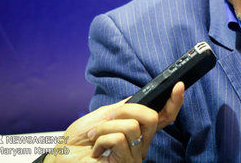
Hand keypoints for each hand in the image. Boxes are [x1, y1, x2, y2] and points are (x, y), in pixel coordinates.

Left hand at [45, 82, 184, 161]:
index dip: (174, 101)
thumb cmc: (77, 143)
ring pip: (132, 126)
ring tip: (95, 139)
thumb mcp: (101, 116)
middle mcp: (140, 145)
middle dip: (125, 110)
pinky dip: (101, 139)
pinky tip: (96, 151)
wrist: (61, 160)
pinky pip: (119, 138)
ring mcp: (134, 156)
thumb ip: (122, 108)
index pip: (163, 117)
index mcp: (137, 132)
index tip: (179, 85)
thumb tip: (137, 100)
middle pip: (151, 116)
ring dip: (106, 127)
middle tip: (107, 119)